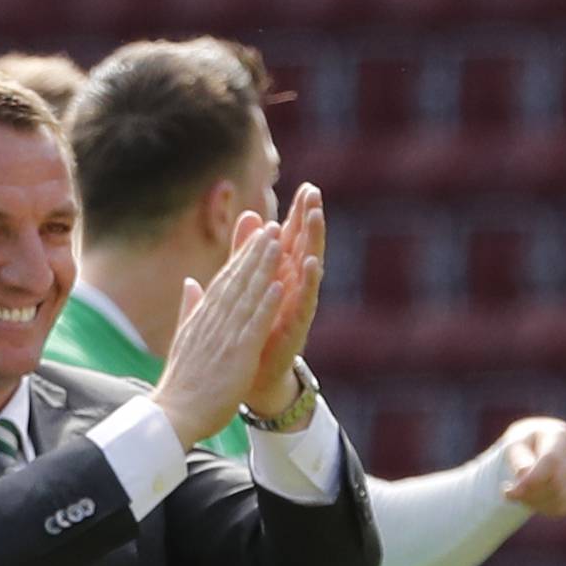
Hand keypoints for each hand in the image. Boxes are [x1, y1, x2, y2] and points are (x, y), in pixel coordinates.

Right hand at [151, 222, 284, 446]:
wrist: (173, 415)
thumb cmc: (181, 385)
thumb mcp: (183, 338)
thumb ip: (189, 308)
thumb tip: (190, 282)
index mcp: (200, 318)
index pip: (223, 280)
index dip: (240, 255)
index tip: (255, 234)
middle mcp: (211, 322)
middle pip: (235, 280)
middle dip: (254, 252)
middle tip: (270, 226)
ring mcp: (223, 337)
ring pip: (246, 296)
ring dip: (263, 268)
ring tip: (278, 243)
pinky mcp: (236, 355)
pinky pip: (254, 325)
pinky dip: (266, 304)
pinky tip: (279, 285)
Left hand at [244, 184, 325, 419]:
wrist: (253, 378)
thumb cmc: (254, 330)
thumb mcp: (249, 285)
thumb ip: (249, 252)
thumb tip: (252, 215)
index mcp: (281, 277)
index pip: (293, 240)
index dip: (300, 215)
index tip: (307, 187)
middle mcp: (293, 289)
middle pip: (305, 247)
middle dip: (311, 220)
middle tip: (316, 193)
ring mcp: (296, 307)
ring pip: (309, 269)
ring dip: (313, 242)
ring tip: (316, 218)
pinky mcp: (295, 328)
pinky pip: (304, 302)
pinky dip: (308, 282)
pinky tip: (313, 263)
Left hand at [497, 417, 565, 516]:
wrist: (540, 447)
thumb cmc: (525, 445)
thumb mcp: (515, 445)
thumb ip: (518, 458)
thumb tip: (524, 473)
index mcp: (561, 433)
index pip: (551, 461)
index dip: (530, 480)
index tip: (509, 492)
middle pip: (557, 482)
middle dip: (530, 494)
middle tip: (513, 494)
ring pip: (562, 497)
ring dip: (537, 503)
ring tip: (522, 496)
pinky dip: (547, 509)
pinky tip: (535, 501)